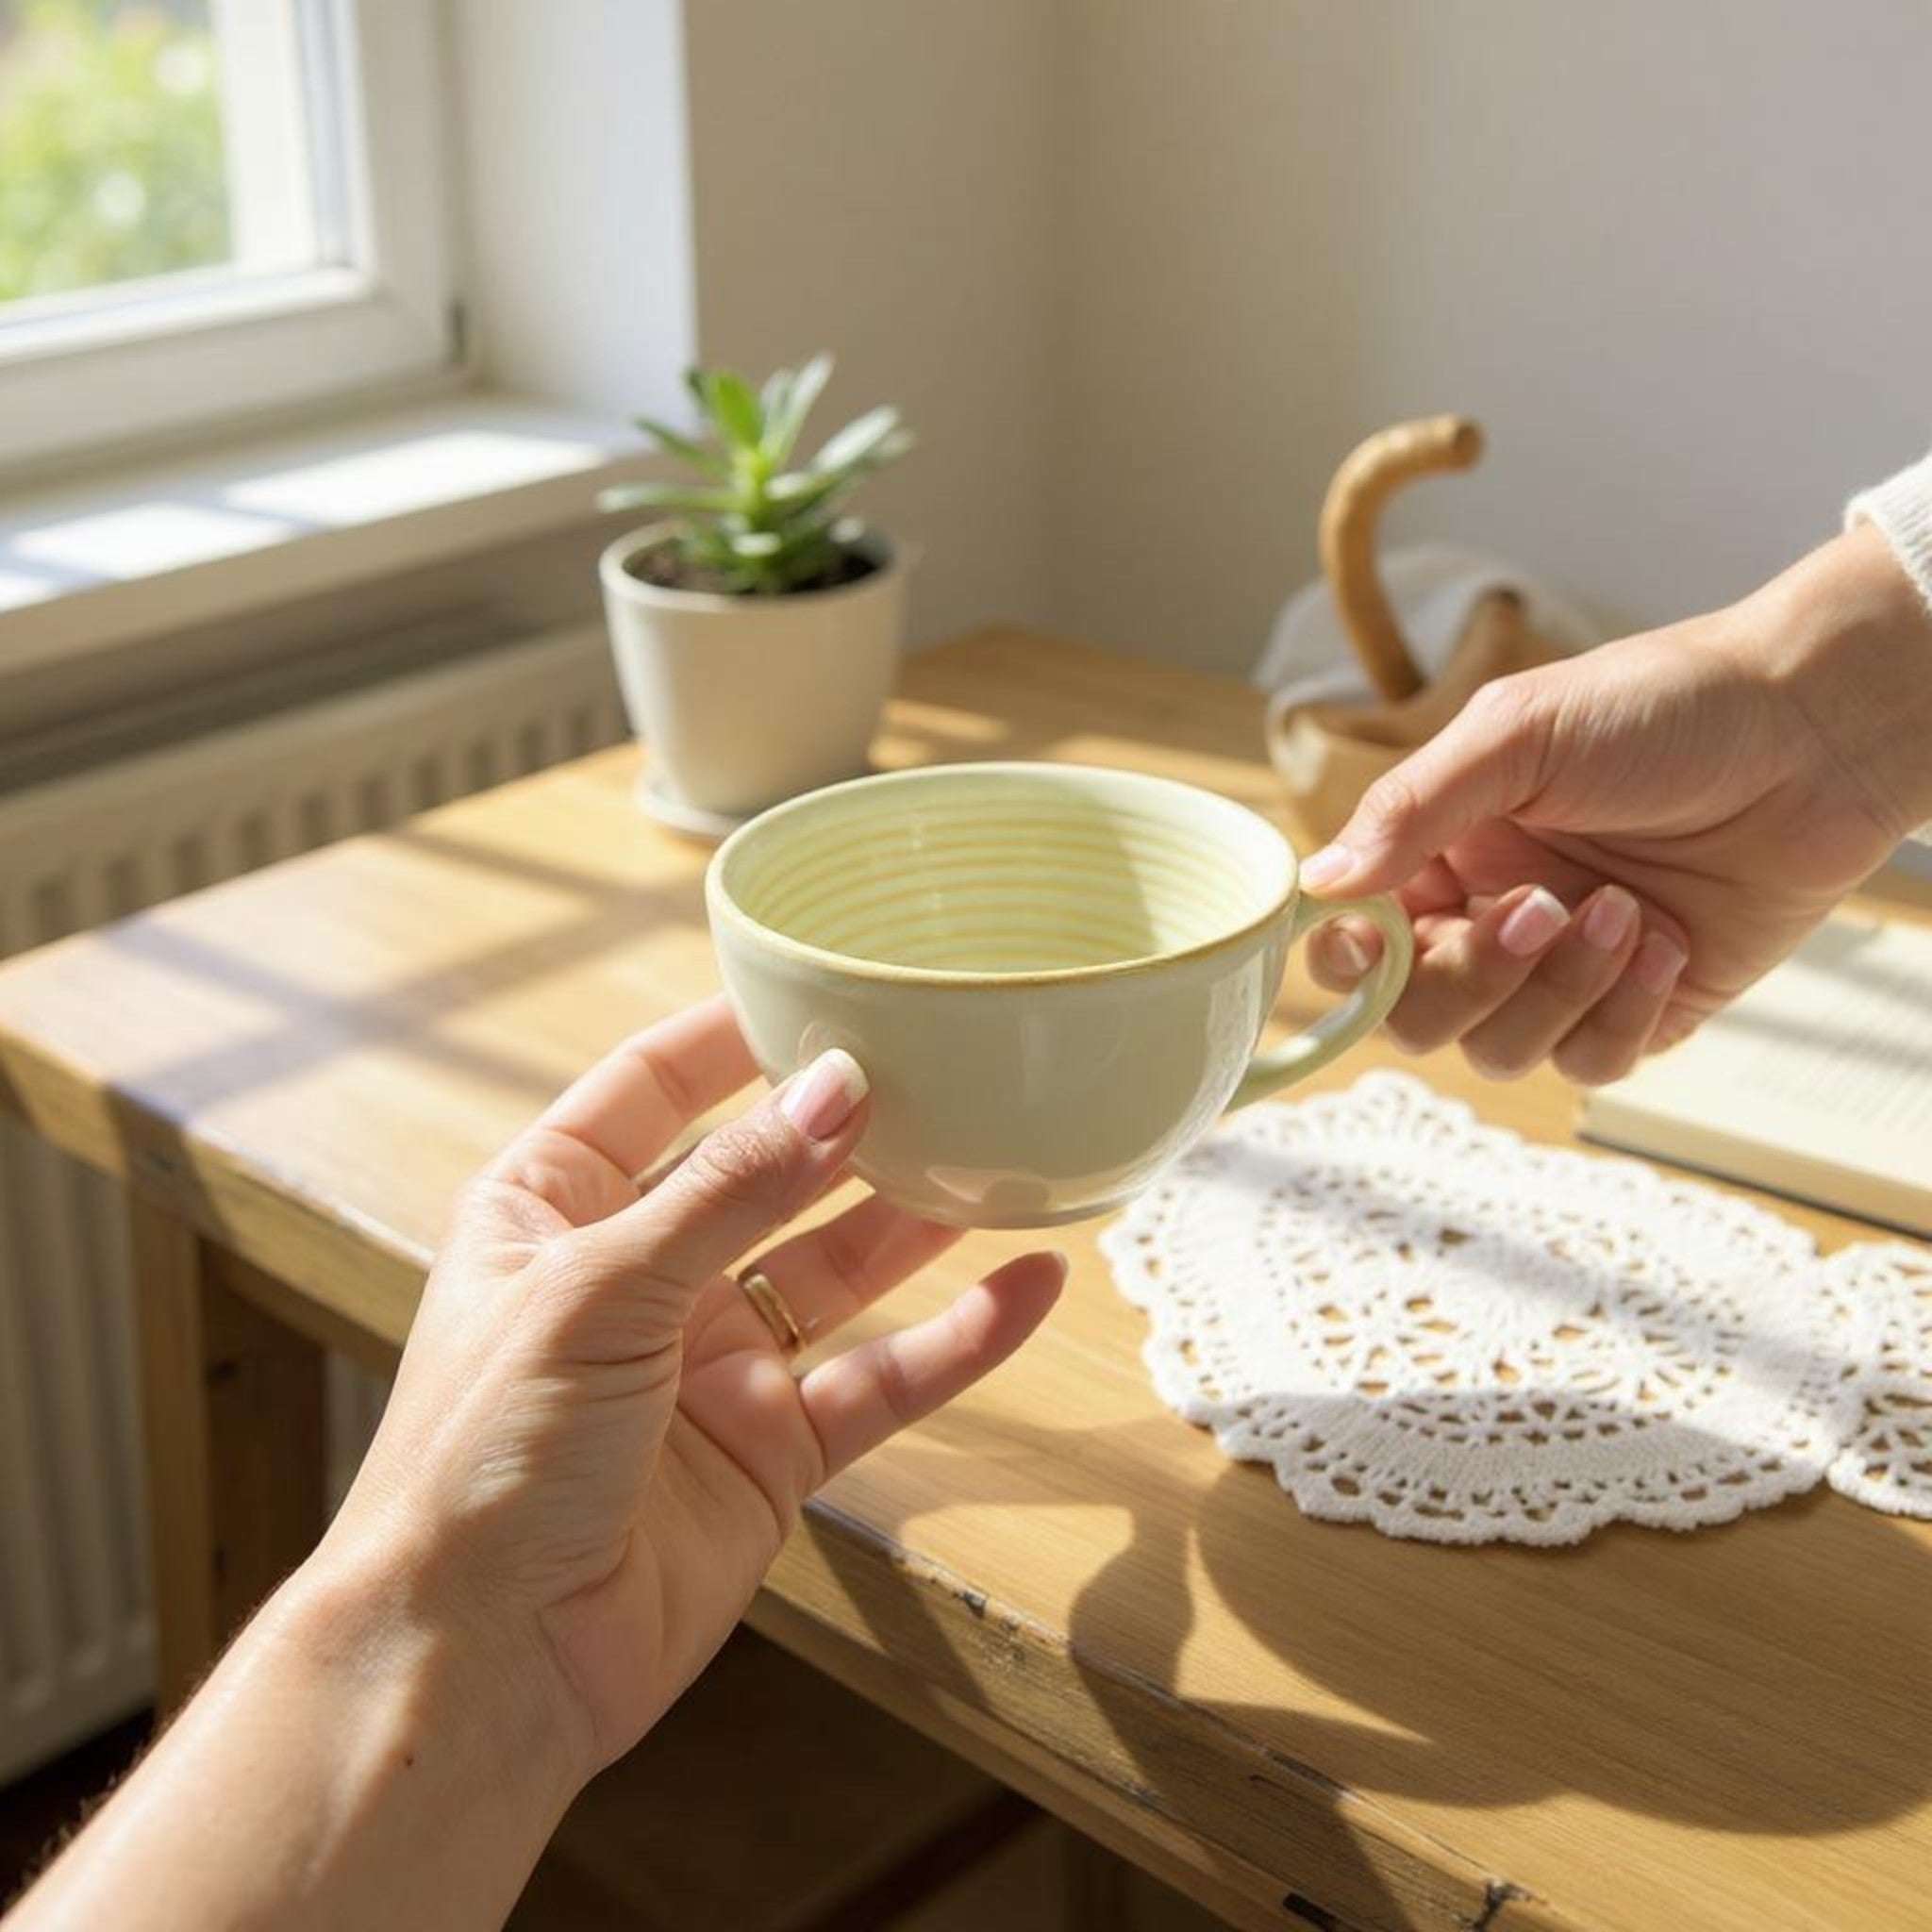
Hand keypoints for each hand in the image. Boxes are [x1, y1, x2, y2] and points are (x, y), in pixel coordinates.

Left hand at [316, 997, 1063, 1780]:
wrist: (481, 1663)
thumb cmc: (482, 1459)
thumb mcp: (599, 1288)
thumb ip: (728, 1188)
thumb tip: (837, 1087)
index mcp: (551, 1211)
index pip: (651, 1088)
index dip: (733, 1033)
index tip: (824, 980)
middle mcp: (635, 1277)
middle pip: (762, 1173)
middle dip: (846, 1123)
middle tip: (944, 1064)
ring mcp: (707, 1365)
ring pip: (834, 1267)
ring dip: (914, 1216)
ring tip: (1004, 1151)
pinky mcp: (770, 1453)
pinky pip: (879, 1380)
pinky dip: (956, 1340)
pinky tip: (1025, 1288)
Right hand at [1301, 524, 1931, 1082]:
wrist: (1814, 731)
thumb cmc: (1665, 707)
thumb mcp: (1517, 733)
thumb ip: (1412, 808)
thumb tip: (1318, 882)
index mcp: (1444, 852)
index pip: (1356, 940)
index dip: (1353, 958)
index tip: (1383, 934)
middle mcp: (1491, 917)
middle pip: (1416, 1016)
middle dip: (1471, 976)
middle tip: (1539, 908)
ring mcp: (1565, 971)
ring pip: (1499, 1050)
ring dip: (1557, 988)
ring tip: (1623, 908)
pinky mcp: (1644, 1008)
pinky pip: (1591, 1062)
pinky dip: (1622, 1010)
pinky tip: (1663, 940)